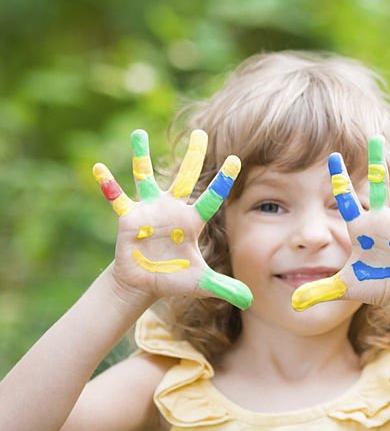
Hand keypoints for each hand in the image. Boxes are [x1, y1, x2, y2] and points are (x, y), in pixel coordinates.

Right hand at [93, 129, 252, 308]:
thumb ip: (225, 288)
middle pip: (186, 177)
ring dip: (141, 157)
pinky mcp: (128, 218)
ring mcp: (149, 210)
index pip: (212, 196)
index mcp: (193, 220)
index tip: (236, 159)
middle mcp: (173, 209)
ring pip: (146, 178)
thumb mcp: (202, 284)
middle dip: (193, 156)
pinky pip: (117, 198)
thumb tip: (250, 299)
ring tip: (138, 133)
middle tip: (200, 131)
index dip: (223, 180)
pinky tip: (99, 168)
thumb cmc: (175, 278)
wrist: (144, 283)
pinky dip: (108, 185)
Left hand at [291, 136, 389, 310]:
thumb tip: (295, 305)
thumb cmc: (372, 286)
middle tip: (374, 137)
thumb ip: (320, 292)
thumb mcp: (343, 288)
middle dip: (375, 162)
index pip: (346, 198)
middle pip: (377, 184)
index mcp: (359, 228)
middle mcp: (380, 220)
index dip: (340, 178)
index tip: (332, 155)